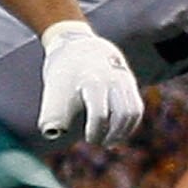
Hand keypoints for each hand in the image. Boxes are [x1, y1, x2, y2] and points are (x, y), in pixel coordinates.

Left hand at [36, 21, 141, 143]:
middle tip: (100, 143)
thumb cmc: (62, 74)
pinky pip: (136, 107)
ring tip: (110, 141)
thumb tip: (52, 134)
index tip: (88, 139)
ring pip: (133, 112)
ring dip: (124, 131)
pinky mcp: (129, 81)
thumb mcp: (52, 92)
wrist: (75, 44)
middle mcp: (112, 78)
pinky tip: (118, 132)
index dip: (96, 132)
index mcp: (91, 81)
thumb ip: (51, 115)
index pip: (100, 114)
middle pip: (123, 114)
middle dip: (113, 134)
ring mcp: (123, 78)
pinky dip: (130, 123)